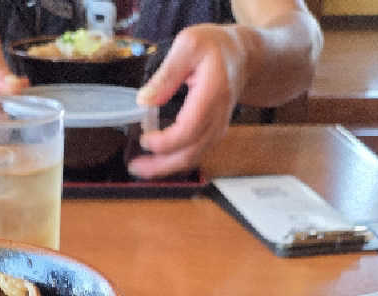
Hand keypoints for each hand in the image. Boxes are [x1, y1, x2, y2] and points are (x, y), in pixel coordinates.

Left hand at [128, 23, 250, 178]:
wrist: (242, 57)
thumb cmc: (214, 47)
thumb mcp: (188, 45)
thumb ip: (166, 74)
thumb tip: (145, 100)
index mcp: (212, 94)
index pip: (189, 130)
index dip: (166, 142)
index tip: (144, 139)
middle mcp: (217, 117)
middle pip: (190, 153)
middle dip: (161, 165)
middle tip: (135, 167)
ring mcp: (217, 128)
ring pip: (192, 158)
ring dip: (165, 167)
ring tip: (140, 167)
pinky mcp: (213, 134)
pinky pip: (194, 154)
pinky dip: (174, 161)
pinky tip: (157, 160)